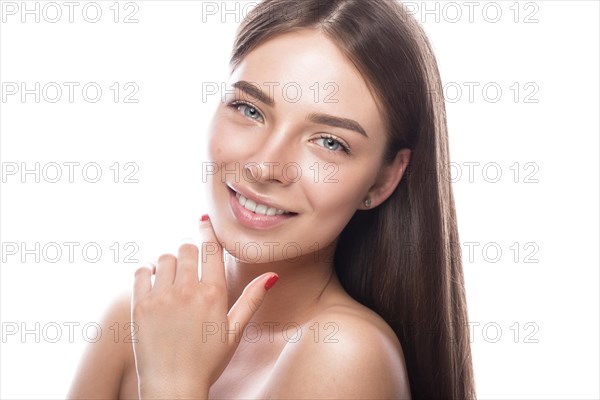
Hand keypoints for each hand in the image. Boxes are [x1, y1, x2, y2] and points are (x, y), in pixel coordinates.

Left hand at [130, 215, 277, 398]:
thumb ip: (251, 299)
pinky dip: (148, 272)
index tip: (204, 222)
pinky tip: (155, 283)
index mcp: (214, 294)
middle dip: (190, 253)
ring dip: (170, 263)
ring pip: (164, 258)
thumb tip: (272, 275)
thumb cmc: (207, 362)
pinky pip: (141, 272)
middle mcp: (188, 291)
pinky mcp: (140, 305)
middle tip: (190, 269)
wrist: (173, 387)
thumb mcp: (234, 331)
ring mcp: (162, 297)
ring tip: (173, 280)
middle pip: (186, 249)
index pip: (211, 249)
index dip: (207, 232)